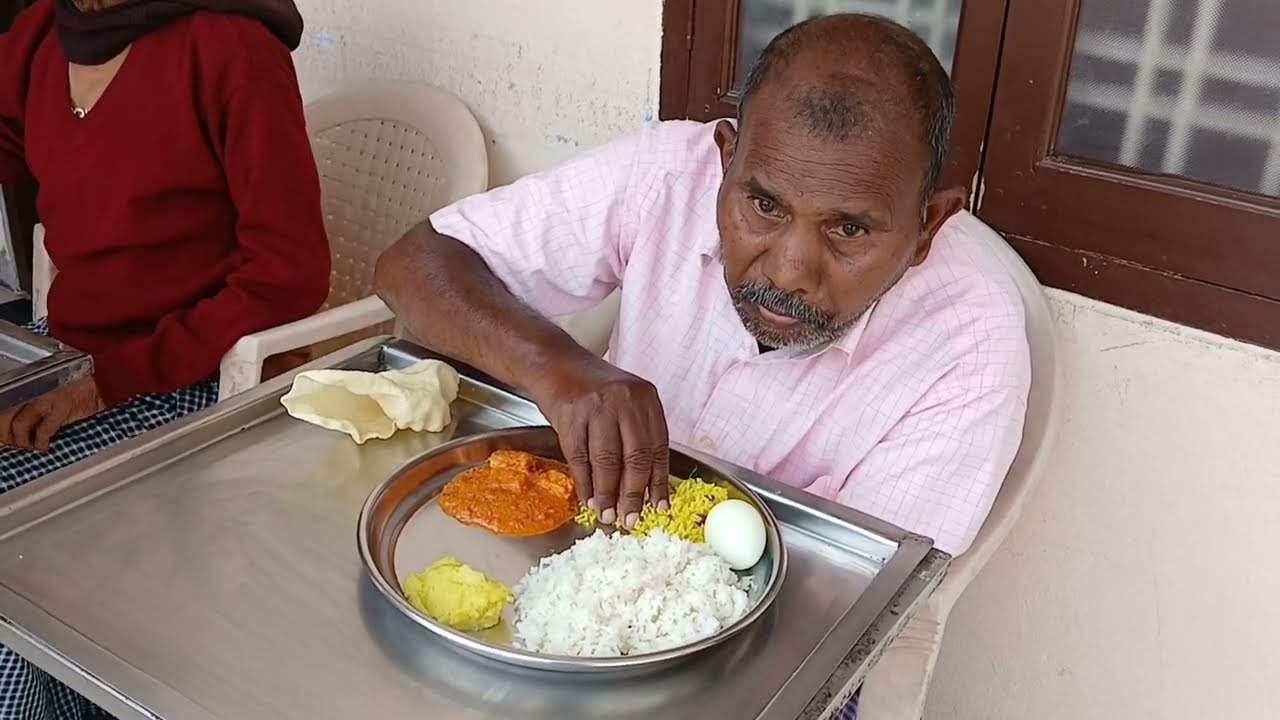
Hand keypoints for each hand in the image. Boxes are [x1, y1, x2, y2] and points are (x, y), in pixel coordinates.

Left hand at [0, 377, 104, 452]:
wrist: (103, 383)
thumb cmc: (81, 388)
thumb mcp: (52, 395)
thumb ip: (35, 408)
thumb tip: (21, 427)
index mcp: (28, 385)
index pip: (4, 405)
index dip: (2, 424)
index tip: (5, 434)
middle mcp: (33, 389)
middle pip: (4, 415)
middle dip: (6, 434)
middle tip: (13, 443)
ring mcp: (46, 399)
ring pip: (17, 424)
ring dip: (20, 441)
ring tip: (28, 446)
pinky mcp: (61, 409)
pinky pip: (42, 431)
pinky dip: (40, 443)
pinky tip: (43, 446)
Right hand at [530, 355, 669, 529]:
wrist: (555, 363)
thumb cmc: (593, 388)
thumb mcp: (625, 402)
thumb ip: (638, 435)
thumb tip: (648, 486)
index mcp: (645, 398)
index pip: (658, 447)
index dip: (658, 482)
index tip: (658, 507)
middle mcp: (625, 401)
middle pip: (635, 457)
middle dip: (633, 495)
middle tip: (630, 519)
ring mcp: (596, 408)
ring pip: (607, 462)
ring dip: (607, 494)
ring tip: (608, 515)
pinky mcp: (570, 416)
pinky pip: (579, 458)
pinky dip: (585, 483)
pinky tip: (589, 499)